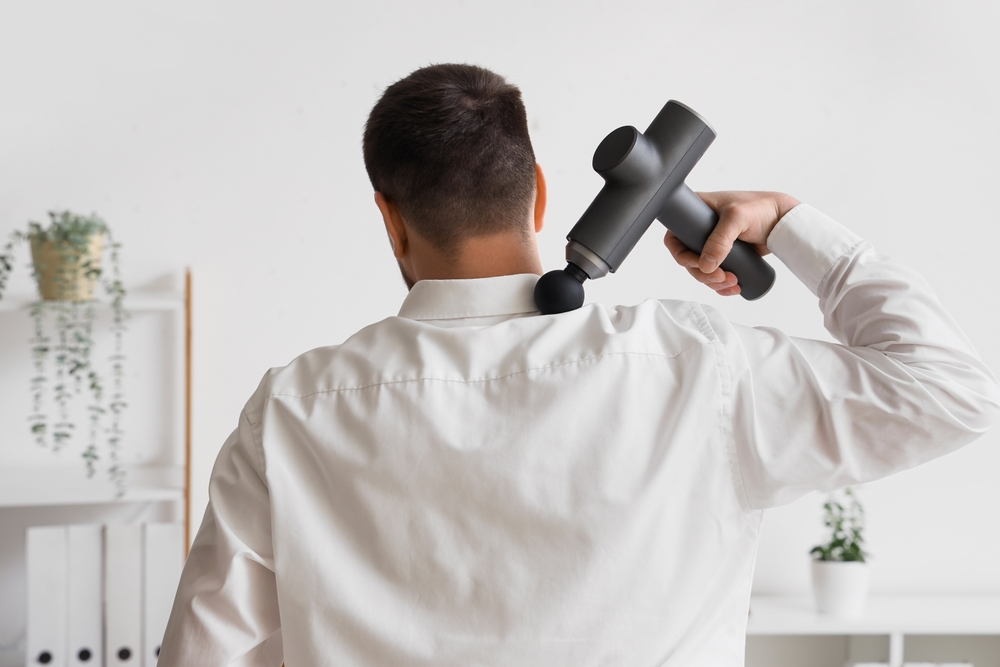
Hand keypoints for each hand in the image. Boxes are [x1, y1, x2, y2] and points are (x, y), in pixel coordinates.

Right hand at [663, 191, 799, 296]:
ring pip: (702, 270)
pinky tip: (732, 288)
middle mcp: (701, 229)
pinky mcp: (726, 256)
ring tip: (732, 282)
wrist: (783, 220)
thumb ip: (720, 240)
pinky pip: (715, 275)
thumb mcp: (736, 218)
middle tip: (720, 277)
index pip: (675, 237)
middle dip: (702, 273)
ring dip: (713, 282)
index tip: (697, 263)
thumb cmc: (760, 208)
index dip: (681, 254)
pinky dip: (721, 286)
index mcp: (696, 212)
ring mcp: (713, 244)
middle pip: (688, 259)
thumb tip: (705, 265)